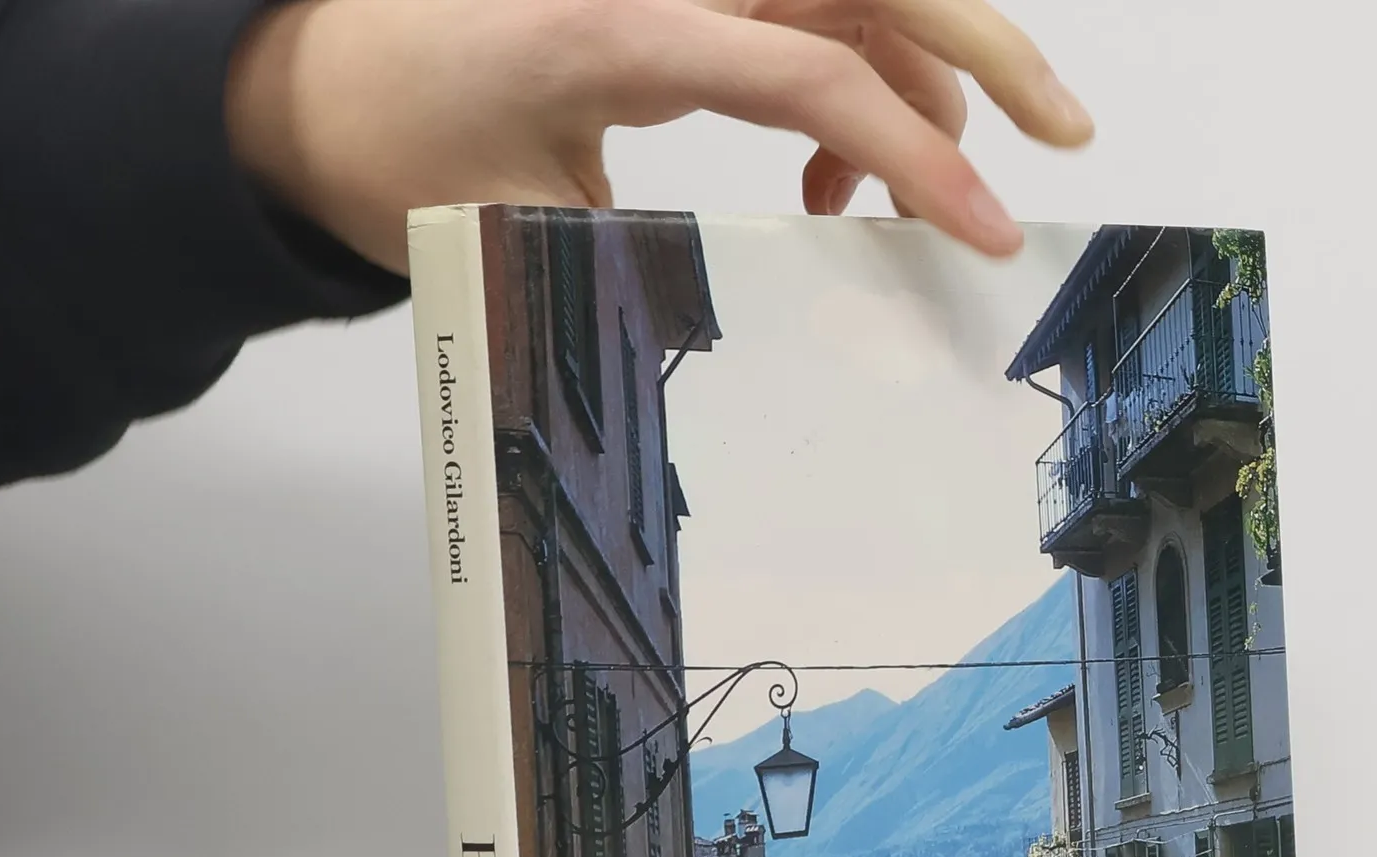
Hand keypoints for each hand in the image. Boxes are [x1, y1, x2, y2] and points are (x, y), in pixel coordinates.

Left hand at [226, 0, 1092, 273]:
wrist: (312, 81)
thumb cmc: (396, 146)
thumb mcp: (516, 228)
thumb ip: (645, 256)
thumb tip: (764, 308)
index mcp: (619, 24)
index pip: (816, 70)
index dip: (919, 153)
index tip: (984, 232)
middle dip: (986, 50)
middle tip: (1064, 134)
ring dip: (924, 79)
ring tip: (925, 200)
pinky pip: (808, 15)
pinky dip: (853, 90)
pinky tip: (830, 180)